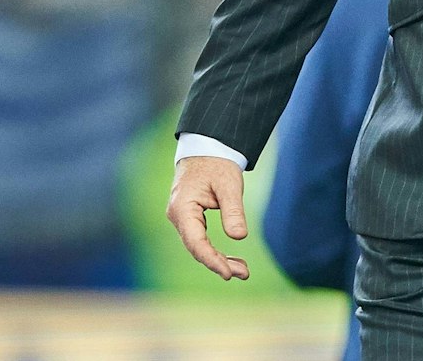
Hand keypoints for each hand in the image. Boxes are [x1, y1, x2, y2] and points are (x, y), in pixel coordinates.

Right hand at [166, 156, 251, 280]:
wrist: (206, 149)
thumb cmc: (217, 165)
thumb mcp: (229, 185)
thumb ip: (233, 210)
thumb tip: (239, 236)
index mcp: (182, 209)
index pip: (196, 242)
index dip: (211, 260)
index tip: (228, 274)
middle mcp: (178, 216)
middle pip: (197, 248)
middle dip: (219, 263)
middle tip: (244, 274)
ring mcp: (182, 218)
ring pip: (198, 246)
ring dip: (219, 259)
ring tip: (243, 271)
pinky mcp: (190, 219)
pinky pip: (201, 240)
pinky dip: (215, 250)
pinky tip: (232, 260)